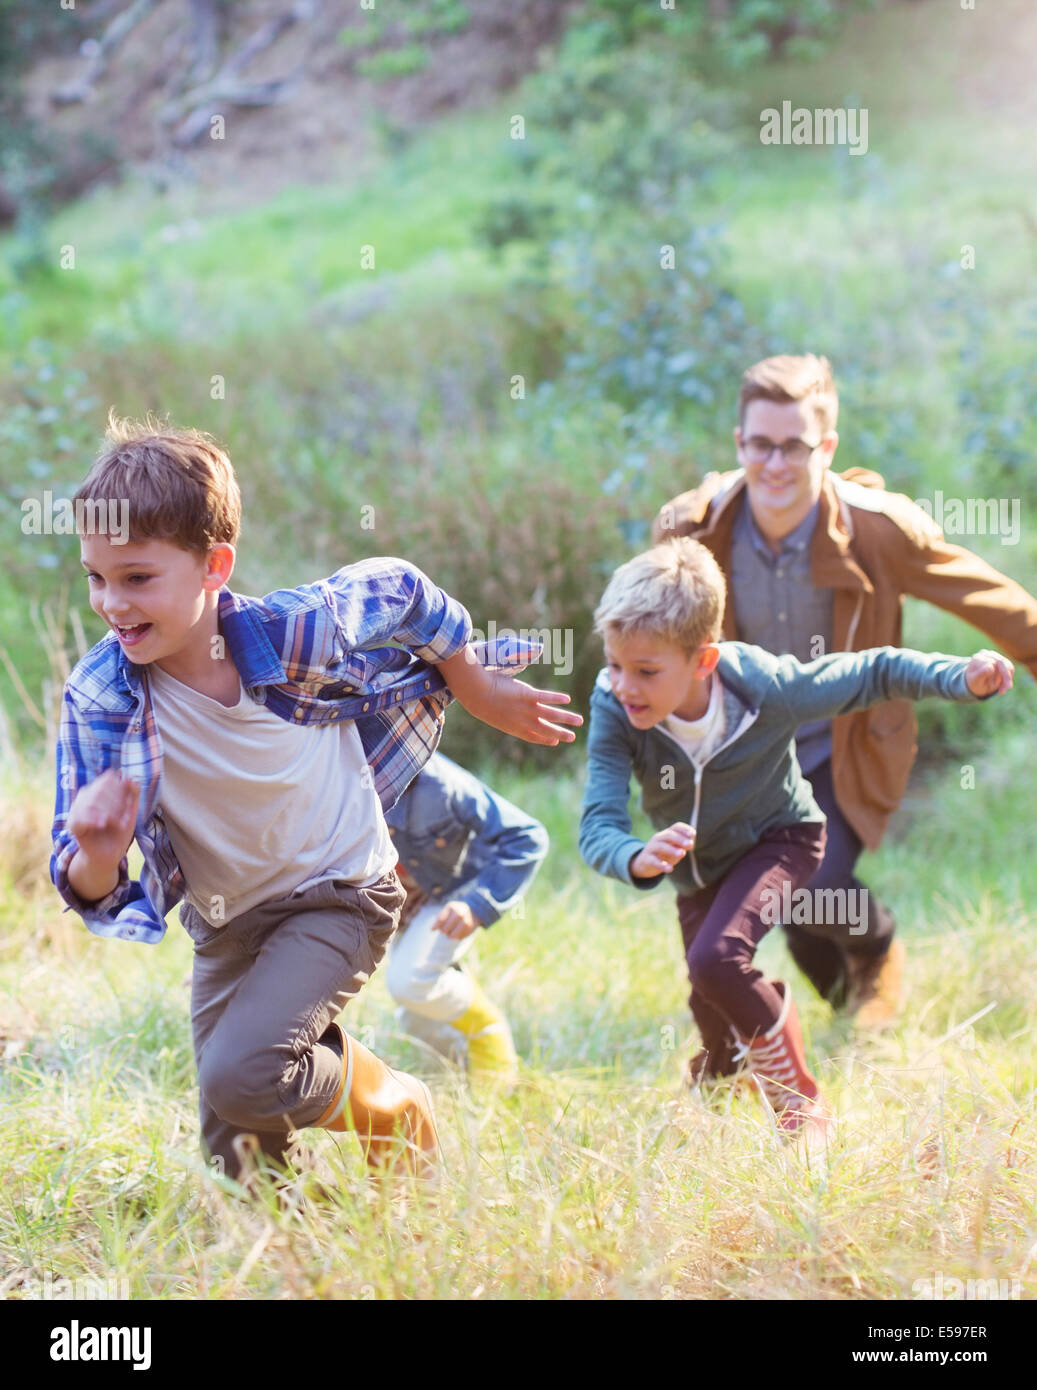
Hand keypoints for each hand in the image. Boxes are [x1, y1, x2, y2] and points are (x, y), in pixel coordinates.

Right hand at [68, 769, 139, 867]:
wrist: (111, 852)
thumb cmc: (121, 829)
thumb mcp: (131, 810)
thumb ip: (133, 792)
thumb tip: (128, 777)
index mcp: (99, 789)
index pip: (108, 779)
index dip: (121, 791)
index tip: (130, 806)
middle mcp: (86, 795)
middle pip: (100, 790)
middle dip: (117, 805)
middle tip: (126, 819)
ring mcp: (77, 809)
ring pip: (91, 803)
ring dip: (110, 814)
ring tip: (119, 825)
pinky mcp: (72, 824)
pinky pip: (79, 817)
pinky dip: (93, 820)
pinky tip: (101, 825)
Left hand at [433, 900, 479, 939]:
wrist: (472, 910)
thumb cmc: (454, 912)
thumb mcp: (447, 911)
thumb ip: (439, 919)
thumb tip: (432, 929)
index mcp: (452, 907)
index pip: (441, 919)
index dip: (436, 926)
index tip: (432, 929)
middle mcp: (460, 911)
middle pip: (448, 926)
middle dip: (444, 930)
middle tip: (443, 932)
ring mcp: (467, 919)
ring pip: (456, 933)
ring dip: (451, 935)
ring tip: (450, 935)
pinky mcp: (472, 927)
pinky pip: (462, 936)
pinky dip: (458, 937)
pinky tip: (457, 935)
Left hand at [437, 651, 582, 745]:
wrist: (476, 693)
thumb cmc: (478, 700)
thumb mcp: (490, 711)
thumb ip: (500, 713)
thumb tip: (499, 711)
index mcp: (513, 727)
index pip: (533, 736)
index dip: (545, 739)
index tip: (554, 742)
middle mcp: (523, 721)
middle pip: (547, 730)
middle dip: (561, 734)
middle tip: (573, 737)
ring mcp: (527, 709)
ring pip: (552, 715)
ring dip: (567, 718)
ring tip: (580, 721)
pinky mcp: (528, 695)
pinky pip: (547, 697)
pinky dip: (557, 698)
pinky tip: (567, 699)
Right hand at [630, 822, 694, 877]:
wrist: (643, 863)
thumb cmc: (664, 855)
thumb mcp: (674, 849)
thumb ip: (682, 846)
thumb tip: (690, 843)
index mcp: (667, 834)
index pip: (676, 827)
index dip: (684, 829)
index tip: (693, 834)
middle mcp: (658, 839)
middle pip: (668, 835)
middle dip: (679, 839)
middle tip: (690, 845)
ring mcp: (651, 848)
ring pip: (661, 846)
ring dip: (672, 850)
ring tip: (682, 854)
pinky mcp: (646, 859)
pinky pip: (653, 861)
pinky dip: (661, 865)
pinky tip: (670, 869)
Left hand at [965, 649, 1013, 696]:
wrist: (976, 683)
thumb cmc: (974, 682)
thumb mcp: (975, 681)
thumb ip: (981, 674)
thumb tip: (991, 666)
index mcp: (977, 658)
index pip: (991, 663)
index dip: (993, 675)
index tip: (991, 687)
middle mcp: (986, 654)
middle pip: (1001, 662)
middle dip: (1005, 676)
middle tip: (1008, 688)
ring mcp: (995, 656)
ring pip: (1007, 665)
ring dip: (1007, 679)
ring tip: (1002, 691)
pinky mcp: (1002, 660)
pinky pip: (1010, 668)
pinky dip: (1009, 678)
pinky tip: (1004, 686)